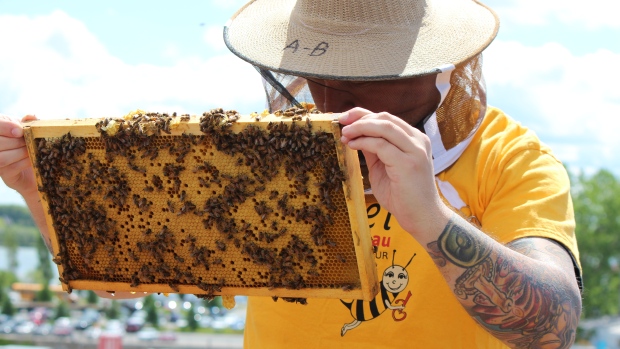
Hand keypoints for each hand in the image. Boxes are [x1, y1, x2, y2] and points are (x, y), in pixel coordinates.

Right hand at [0, 114, 37, 196]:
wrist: (36, 164)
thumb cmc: (29, 141)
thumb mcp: (28, 129)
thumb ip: (29, 122)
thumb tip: (32, 116)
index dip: (5, 127)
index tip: (20, 131)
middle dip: (17, 141)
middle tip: (31, 141)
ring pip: (2, 157)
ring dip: (21, 152)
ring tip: (32, 149)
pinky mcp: (4, 174)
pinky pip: (11, 168)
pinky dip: (24, 162)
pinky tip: (33, 159)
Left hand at [339, 108, 450, 241]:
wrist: (421, 217)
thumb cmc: (403, 196)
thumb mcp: (384, 166)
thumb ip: (374, 150)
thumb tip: (356, 135)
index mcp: (414, 140)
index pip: (387, 118)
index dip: (364, 115)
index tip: (345, 118)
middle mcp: (418, 141)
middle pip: (385, 118)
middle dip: (360, 117)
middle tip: (341, 122)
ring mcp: (415, 150)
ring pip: (384, 126)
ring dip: (360, 127)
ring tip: (345, 133)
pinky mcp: (408, 163)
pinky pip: (381, 145)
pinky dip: (363, 142)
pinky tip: (352, 145)